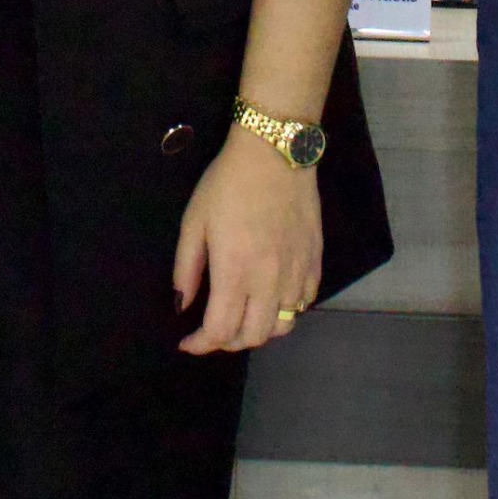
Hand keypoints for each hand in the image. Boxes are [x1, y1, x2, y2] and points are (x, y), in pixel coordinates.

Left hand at [170, 130, 322, 353]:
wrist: (275, 153)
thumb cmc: (228, 184)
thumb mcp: (194, 222)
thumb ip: (186, 269)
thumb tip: (182, 306)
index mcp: (234, 272)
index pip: (219, 331)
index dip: (201, 345)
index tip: (188, 341)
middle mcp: (269, 280)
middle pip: (252, 337)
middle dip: (227, 342)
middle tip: (213, 329)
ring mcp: (296, 273)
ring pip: (282, 326)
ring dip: (259, 330)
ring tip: (243, 316)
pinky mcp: (315, 262)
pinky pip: (304, 303)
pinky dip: (286, 311)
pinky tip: (271, 297)